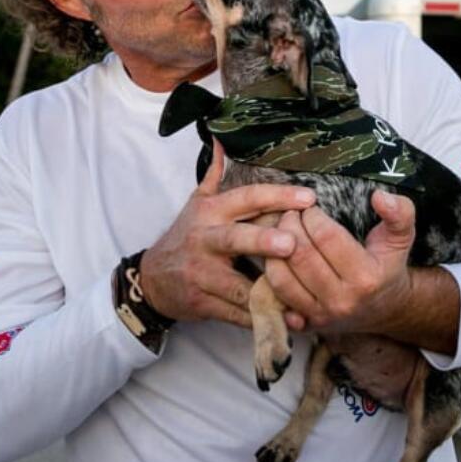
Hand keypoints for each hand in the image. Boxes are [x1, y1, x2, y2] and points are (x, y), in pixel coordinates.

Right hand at [140, 143, 315, 326]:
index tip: (309, 197)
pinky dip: (260, 318)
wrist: (151, 280)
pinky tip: (285, 322)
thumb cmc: (185, 237)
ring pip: (238, 284)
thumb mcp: (196, 203)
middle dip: (263, 241)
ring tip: (300, 298)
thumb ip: (213, 173)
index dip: (277, 197)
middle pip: (235, 239)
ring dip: (269, 292)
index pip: (246, 198)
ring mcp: (201, 274)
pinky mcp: (201, 303)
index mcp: (210, 212)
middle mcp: (205, 240)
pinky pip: (235, 312)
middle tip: (292, 243)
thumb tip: (221, 139)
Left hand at [264, 190, 416, 335]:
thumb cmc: (388, 265)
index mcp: (366, 277)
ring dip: (274, 250)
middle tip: (290, 215)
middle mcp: (342, 300)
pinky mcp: (305, 324)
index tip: (310, 207)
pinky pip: (276, 297)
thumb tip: (380, 196)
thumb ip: (399, 213)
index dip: (312, 216)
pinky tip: (278, 258)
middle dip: (290, 228)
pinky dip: (271, 275)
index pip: (326, 237)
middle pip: (301, 256)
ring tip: (282, 233)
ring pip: (282, 278)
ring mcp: (321, 315)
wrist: (385, 308)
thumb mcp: (401, 237)